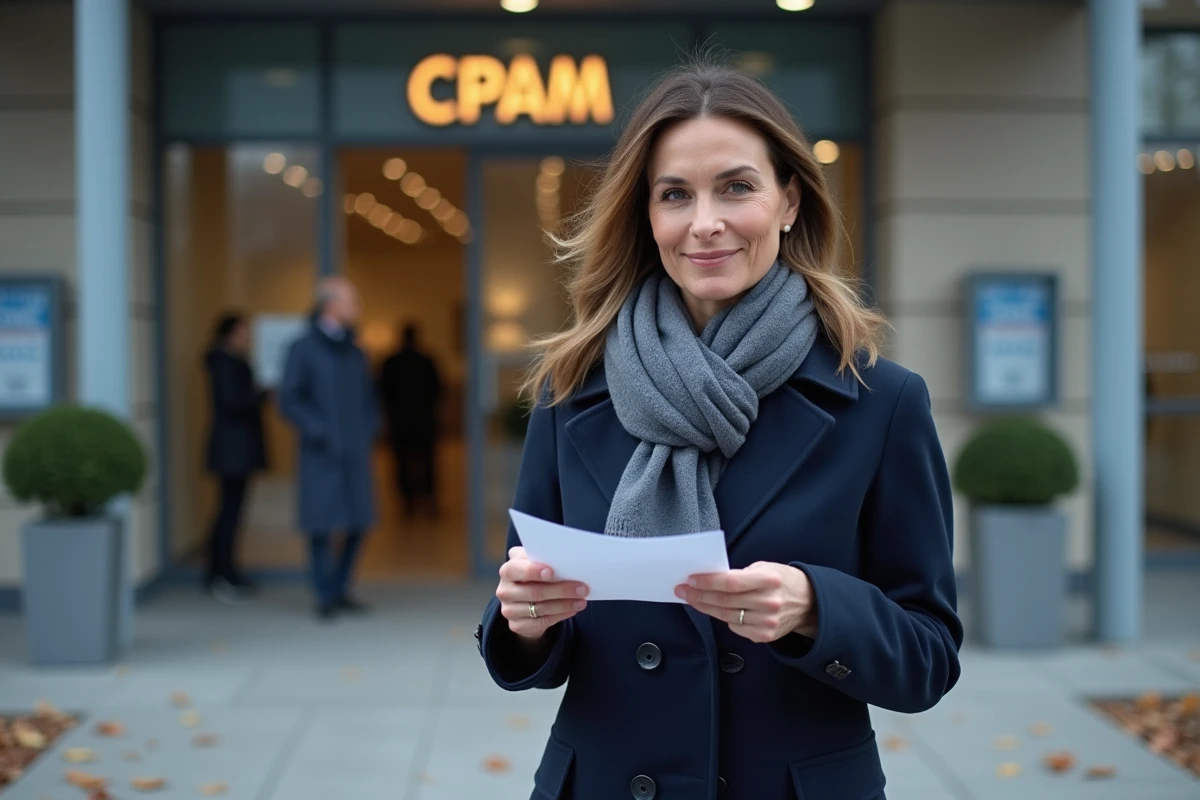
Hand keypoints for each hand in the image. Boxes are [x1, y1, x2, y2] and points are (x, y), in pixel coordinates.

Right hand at [496, 547, 588, 640]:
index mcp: (507, 571)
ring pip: (540, 608)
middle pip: (534, 591)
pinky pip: (542, 622)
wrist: (524, 600)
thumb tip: (566, 560)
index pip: (515, 569)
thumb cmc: (534, 575)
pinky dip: (560, 616)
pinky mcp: (517, 626)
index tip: (552, 572)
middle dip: (560, 590)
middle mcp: (504, 591)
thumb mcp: (535, 563)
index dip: (532, 571)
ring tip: (581, 600)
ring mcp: (509, 610)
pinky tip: (572, 610)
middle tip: (582, 588)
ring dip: (564, 604)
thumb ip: (543, 559)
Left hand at [675, 562, 816, 643]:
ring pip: (726, 616)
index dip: (708, 582)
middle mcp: (769, 603)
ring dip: (705, 607)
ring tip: (692, 599)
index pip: (731, 583)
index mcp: (769, 580)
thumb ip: (740, 574)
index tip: (690, 579)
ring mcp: (767, 622)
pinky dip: (724, 618)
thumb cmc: (782, 580)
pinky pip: (735, 628)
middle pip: (725, 601)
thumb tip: (709, 579)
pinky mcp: (765, 636)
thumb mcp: (765, 568)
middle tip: (682, 590)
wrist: (808, 603)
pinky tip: (718, 610)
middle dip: (699, 595)